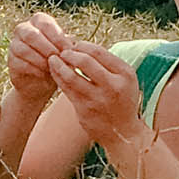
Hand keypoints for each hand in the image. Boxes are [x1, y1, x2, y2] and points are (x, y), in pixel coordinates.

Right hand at [8, 14, 65, 110]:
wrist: (43, 81)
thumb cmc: (57, 60)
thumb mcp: (65, 50)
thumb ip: (67, 44)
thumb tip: (72, 41)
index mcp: (38, 21)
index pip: (46, 24)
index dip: (58, 37)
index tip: (69, 50)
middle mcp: (23, 29)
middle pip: (31, 35)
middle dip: (47, 48)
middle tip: (58, 59)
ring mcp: (14, 44)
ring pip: (24, 49)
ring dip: (40, 60)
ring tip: (52, 67)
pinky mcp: (11, 61)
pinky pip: (20, 63)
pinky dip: (34, 69)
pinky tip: (44, 74)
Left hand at [43, 35, 146, 154]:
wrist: (123, 133)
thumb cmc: (122, 101)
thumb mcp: (125, 79)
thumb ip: (108, 64)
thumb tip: (82, 46)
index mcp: (125, 74)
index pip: (99, 52)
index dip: (83, 46)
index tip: (75, 45)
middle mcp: (113, 86)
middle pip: (85, 61)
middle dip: (69, 53)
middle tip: (61, 51)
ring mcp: (98, 99)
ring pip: (71, 76)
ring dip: (58, 65)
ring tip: (52, 60)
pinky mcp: (84, 110)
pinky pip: (66, 90)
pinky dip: (58, 78)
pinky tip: (54, 73)